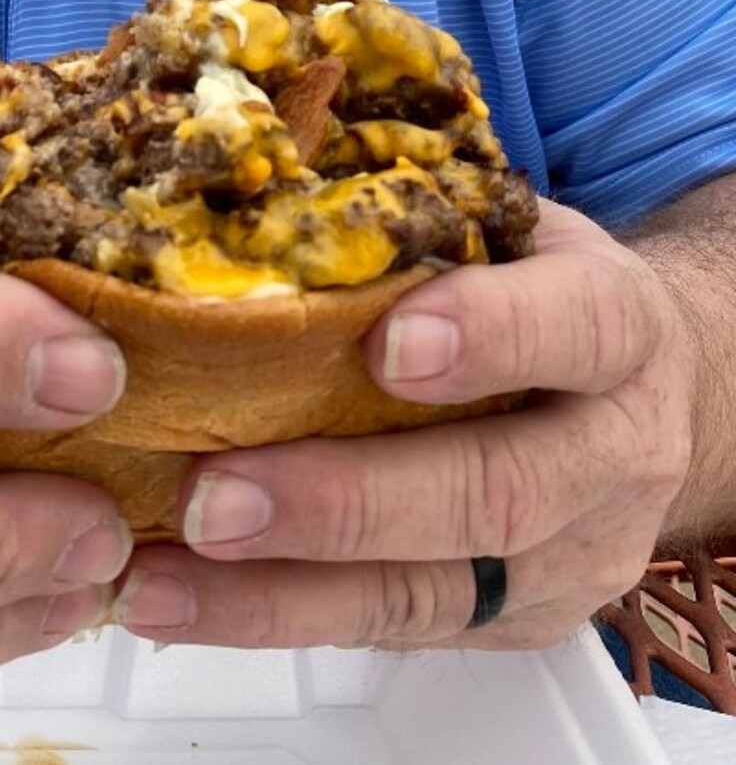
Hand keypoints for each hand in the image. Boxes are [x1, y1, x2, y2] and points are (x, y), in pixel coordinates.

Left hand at [114, 201, 691, 650]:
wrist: (633, 400)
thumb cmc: (532, 292)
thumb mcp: (505, 234)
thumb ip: (416, 222)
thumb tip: (258, 165)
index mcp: (617, 328)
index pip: (577, 327)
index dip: (492, 335)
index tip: (386, 346)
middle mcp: (613, 452)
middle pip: (496, 492)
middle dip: (346, 502)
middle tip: (213, 499)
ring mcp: (572, 554)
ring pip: (433, 588)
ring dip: (283, 591)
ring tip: (162, 580)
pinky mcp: (517, 617)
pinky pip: (394, 629)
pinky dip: (277, 617)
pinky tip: (181, 603)